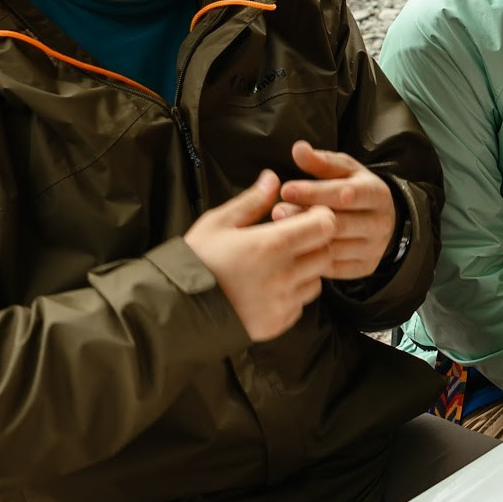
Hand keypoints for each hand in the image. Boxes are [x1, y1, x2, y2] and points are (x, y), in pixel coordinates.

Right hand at [184, 172, 337, 341]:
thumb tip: (272, 178)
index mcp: (271, 245)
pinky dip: (292, 295)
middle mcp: (283, 275)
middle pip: (326, 253)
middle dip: (315, 244)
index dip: (320, 218)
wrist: (177, 307)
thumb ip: (252, 201)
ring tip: (279, 266)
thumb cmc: (196, 260)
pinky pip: (300, 305)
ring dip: (306, 271)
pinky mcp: (278, 323)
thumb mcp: (218, 222)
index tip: (306, 217)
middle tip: (293, 241)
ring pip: (317, 281)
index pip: (325, 226)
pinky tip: (269, 288)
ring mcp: (282, 303)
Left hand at [273, 139, 398, 281]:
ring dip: (306, 240)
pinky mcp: (365, 267)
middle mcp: (380, 223)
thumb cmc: (356, 190)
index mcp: (377, 194)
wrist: (383, 220)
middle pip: (339, 223)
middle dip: (306, 217)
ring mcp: (374, 248)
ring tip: (281, 231)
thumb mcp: (345, 171)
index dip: (314, 192)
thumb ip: (321, 161)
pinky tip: (295, 250)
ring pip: (335, 247)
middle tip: (277, 211)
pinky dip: (312, 260)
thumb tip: (298, 148)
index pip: (345, 194)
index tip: (286, 189)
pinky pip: (335, 268)